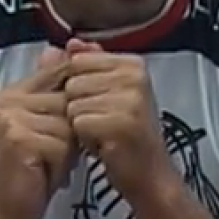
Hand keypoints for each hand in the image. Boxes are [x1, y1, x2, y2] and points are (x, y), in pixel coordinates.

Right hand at [0, 47, 72, 218]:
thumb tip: (62, 47)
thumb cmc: (35, 167)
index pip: (60, 75)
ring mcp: (10, 118)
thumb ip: (57, 92)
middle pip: (69, 101)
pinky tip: (46, 174)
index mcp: (13, 92)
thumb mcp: (50, 125)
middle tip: (54, 153)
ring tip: (49, 163)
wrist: (11, 209)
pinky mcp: (18, 140)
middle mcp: (7, 100)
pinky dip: (62, 164)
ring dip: (68, 150)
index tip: (72, 126)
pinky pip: (63, 145)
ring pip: (69, 124)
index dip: (76, 99)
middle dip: (71, 132)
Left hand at [65, 39, 170, 200]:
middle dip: (79, 105)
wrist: (150, 175)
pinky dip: (85, 138)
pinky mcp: (119, 122)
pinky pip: (78, 122)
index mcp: (133, 64)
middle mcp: (135, 77)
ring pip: (73, 103)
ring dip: (81, 123)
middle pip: (73, 82)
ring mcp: (130, 99)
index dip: (80, 87)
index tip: (102, 103)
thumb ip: (88, 65)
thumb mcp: (110, 93)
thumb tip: (69, 42)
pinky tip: (104, 144)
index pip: (78, 60)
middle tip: (104, 121)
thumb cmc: (127, 135)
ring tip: (104, 132)